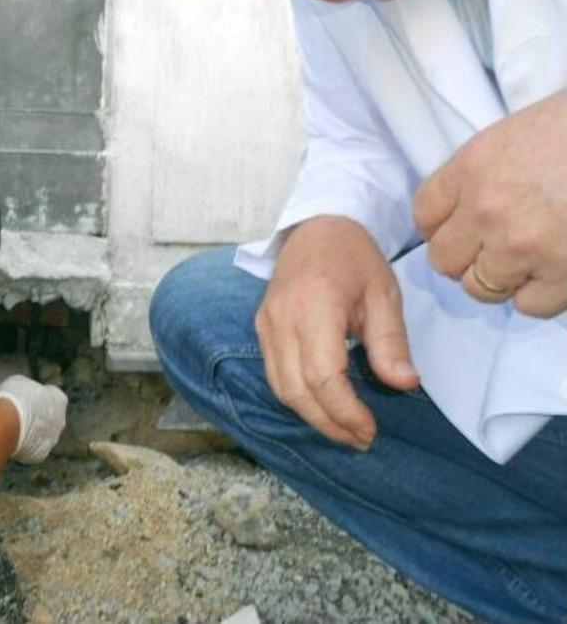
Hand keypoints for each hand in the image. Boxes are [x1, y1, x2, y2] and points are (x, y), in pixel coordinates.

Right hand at [0, 375, 67, 463]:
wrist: (5, 422)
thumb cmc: (12, 398)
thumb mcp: (19, 383)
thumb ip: (29, 390)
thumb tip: (26, 395)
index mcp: (59, 399)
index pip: (53, 397)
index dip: (39, 398)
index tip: (26, 399)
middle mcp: (60, 421)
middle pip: (50, 419)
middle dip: (38, 418)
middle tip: (19, 416)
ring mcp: (52, 440)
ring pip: (43, 437)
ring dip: (32, 434)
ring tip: (12, 429)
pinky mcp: (40, 455)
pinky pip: (33, 450)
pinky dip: (25, 447)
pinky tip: (13, 441)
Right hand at [256, 216, 418, 448]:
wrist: (316, 226)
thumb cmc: (354, 257)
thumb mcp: (384, 294)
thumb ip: (391, 342)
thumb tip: (404, 385)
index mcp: (315, 306)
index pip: (323, 376)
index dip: (345, 411)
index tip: (371, 430)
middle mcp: (282, 318)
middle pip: (297, 390)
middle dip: (329, 423)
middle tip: (362, 439)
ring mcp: (266, 323)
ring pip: (280, 387)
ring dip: (312, 416)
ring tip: (345, 429)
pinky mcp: (262, 327)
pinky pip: (274, 373)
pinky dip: (297, 397)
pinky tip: (323, 405)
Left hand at [414, 91, 566, 317]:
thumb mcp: (515, 137)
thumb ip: (481, 176)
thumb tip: (463, 213)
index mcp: (473, 167)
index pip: (424, 216)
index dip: (441, 227)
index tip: (458, 230)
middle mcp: (487, 209)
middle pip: (444, 260)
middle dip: (466, 258)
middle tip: (493, 250)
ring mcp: (523, 245)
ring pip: (480, 288)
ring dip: (501, 279)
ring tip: (528, 259)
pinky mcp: (562, 274)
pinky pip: (528, 306)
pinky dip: (540, 294)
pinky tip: (557, 268)